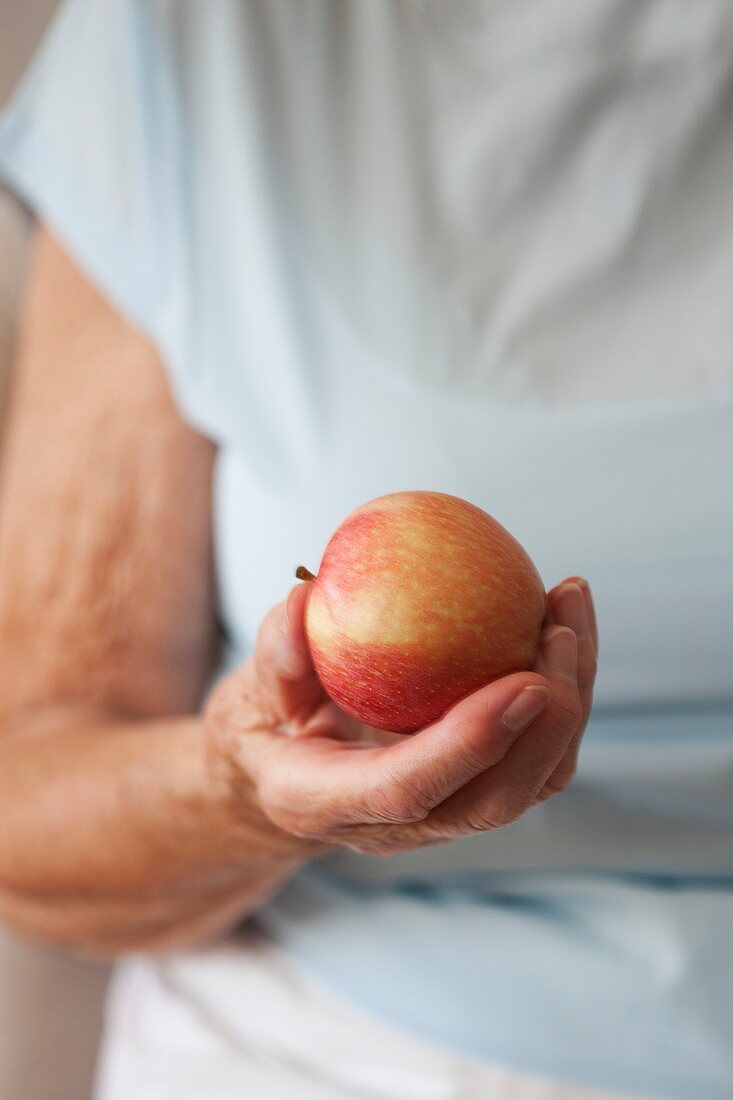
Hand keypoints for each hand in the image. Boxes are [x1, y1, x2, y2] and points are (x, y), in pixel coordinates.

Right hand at [204, 577, 597, 857]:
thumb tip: (306, 599)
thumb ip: (273, 653)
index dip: (471, 741)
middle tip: (558, 630)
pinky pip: (536, 754)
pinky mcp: (475, 790)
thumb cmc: (263, 727)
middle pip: (494, 799)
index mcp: (328, 802)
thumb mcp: (248, 690)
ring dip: (570, 699)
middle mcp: (398, 827)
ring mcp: (444, 816)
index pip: (410, 789)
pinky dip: (563, 692)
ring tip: (570, 603)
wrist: (283, 780)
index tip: (524, 677)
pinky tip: (560, 622)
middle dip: (547, 721)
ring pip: (533, 781)